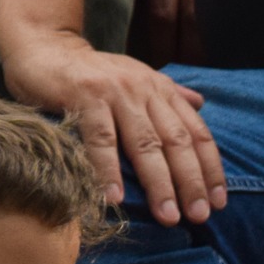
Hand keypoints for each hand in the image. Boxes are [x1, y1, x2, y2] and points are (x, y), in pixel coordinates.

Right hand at [1, 31, 226, 224]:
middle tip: (199, 216)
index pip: (197, 133)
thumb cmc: (93, 75)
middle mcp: (145, 90)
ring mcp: (116, 92)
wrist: (45, 48)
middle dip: (191, 182)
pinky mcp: (84, 96)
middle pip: (177, 142)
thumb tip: (202, 104)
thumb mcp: (138, 80)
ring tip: (168, 215)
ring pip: (145, 143)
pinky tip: (115, 197)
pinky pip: (101, 139)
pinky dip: (108, 170)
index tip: (219, 202)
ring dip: (159, 183)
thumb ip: (169, 95)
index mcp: (162, 90)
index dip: (211, 169)